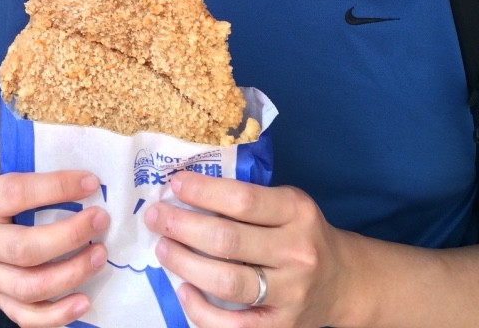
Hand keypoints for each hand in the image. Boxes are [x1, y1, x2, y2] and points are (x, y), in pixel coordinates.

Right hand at [0, 161, 109, 326]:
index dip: (56, 188)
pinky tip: (83, 302)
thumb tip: (89, 179)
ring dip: (69, 275)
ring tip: (99, 257)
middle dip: (69, 237)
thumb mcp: (7, 166)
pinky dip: (56, 314)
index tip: (90, 182)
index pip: (17, 193)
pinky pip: (24, 315)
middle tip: (100, 221)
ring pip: (26, 287)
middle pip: (23, 249)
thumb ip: (39, 171)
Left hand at [145, 172, 349, 327]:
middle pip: (228, 241)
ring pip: (228, 282)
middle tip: (156, 217)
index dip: (204, 191)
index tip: (175, 183)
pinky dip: (201, 310)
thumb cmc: (300, 233)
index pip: (242, 199)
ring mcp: (291, 294)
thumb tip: (185, 191)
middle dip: (183, 226)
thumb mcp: (287, 204)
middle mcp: (297, 252)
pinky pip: (233, 325)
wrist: (342, 281)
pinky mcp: (281, 327)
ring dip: (186, 264)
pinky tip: (184, 289)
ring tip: (163, 249)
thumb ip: (247, 199)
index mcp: (297, 212)